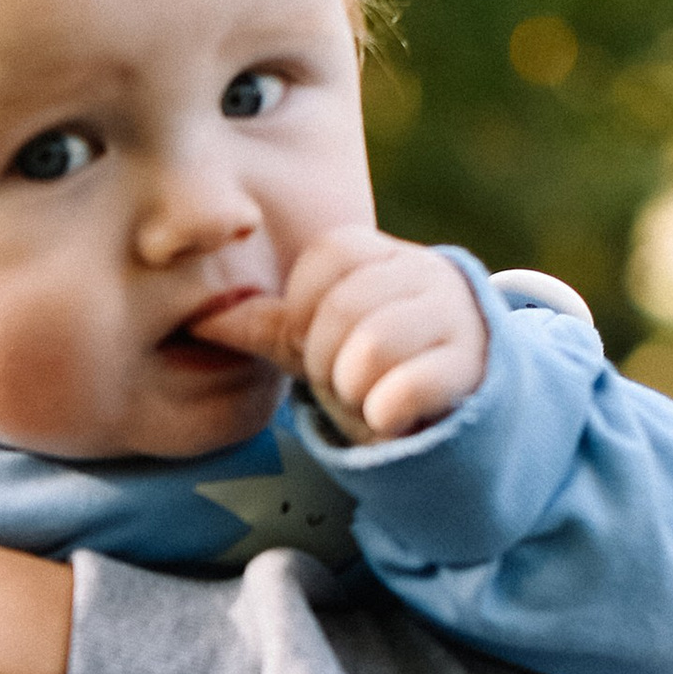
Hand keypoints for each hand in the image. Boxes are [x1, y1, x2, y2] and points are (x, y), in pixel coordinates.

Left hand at [196, 228, 485, 441]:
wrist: (456, 412)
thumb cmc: (375, 371)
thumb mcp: (320, 344)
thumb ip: (272, 326)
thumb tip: (199, 317)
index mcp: (384, 256)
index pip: (328, 256)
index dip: (306, 309)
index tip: (314, 344)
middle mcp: (426, 273)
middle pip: (345, 306)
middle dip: (326, 360)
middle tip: (343, 381)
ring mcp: (456, 317)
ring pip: (372, 347)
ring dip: (354, 389)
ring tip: (369, 396)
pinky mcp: (473, 368)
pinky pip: (404, 389)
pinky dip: (384, 414)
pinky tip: (391, 417)